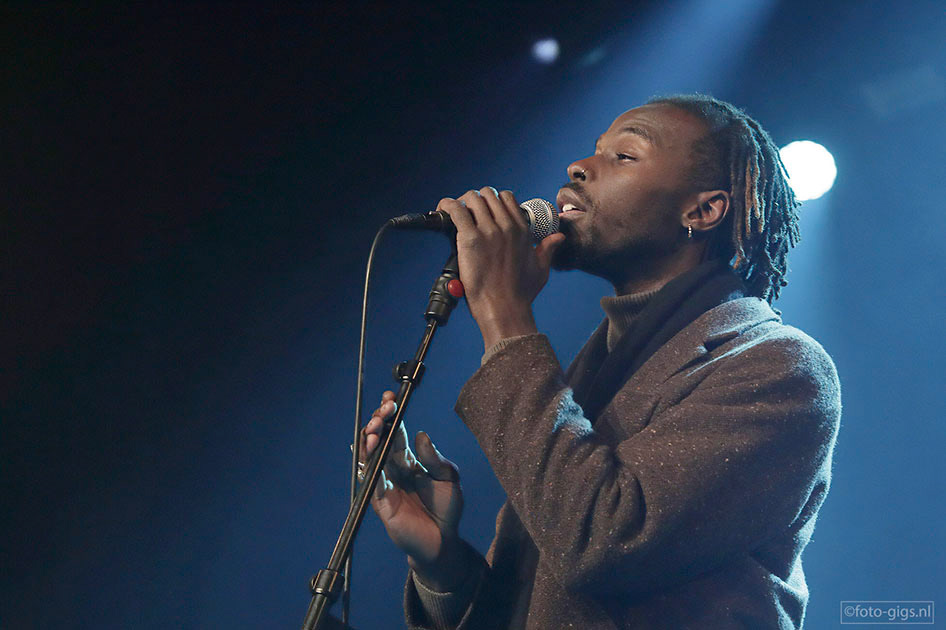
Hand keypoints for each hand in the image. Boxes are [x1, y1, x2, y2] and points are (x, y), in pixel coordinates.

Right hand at [361, 391, 468, 590]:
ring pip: (370, 458)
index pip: (395, 431)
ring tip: (375, 430)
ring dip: (370, 441)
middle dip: (378, 422)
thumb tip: (420, 435)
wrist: (444, 540)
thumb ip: (435, 459)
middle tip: (384, 411)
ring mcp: (384, 484)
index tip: (390, 398)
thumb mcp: (449, 478)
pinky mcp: (381, 503)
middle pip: (379, 439)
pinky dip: (371, 469)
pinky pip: (372, 483)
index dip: (390, 415)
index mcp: (408, 460)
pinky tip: (372, 456)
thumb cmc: (447, 508)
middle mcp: (393, 469)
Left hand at [437, 187, 564, 349]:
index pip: (506, 197)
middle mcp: (506, 226)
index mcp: (521, 230)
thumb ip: (547, 249)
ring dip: (461, 202)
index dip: (493, 200)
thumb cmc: (520, 293)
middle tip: (467, 212)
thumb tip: (557, 238)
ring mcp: (488, 231)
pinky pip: (456, 211)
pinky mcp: (470, 239)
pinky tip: (443, 210)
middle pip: (487, 194)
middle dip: (475, 199)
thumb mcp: (541, 268)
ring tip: (454, 214)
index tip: (484, 210)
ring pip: (472, 198)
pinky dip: (447, 206)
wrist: (504, 308)